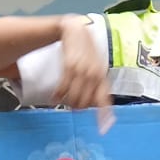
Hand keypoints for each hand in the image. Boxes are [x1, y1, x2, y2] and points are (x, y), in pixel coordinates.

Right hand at [55, 17, 113, 132]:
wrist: (75, 29)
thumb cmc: (86, 51)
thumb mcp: (96, 67)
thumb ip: (96, 84)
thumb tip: (95, 106)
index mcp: (103, 77)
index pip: (105, 100)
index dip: (104, 117)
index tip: (103, 130)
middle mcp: (95, 75)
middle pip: (86, 103)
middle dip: (78, 107)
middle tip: (71, 105)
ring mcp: (83, 71)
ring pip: (74, 97)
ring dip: (67, 102)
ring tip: (62, 101)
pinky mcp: (70, 66)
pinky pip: (63, 88)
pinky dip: (58, 95)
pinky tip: (54, 97)